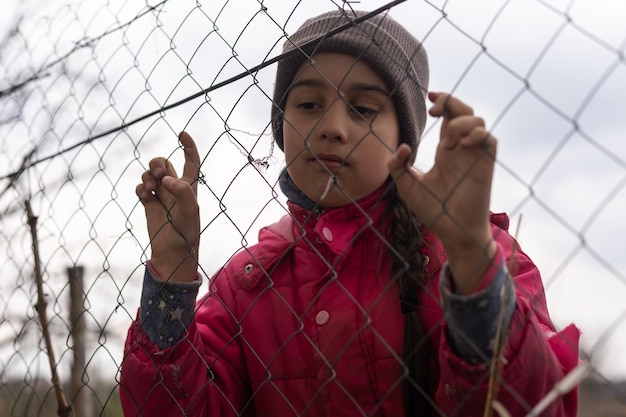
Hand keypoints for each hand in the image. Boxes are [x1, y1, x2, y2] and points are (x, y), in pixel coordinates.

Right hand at [136, 131, 200, 281]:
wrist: (172, 253)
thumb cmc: (186, 233)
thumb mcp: (190, 212)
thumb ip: (182, 192)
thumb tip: (166, 180)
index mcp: (190, 187)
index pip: (191, 161)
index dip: (188, 146)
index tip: (182, 133)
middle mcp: (175, 188)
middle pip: (164, 163)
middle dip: (157, 163)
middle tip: (159, 174)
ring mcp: (161, 195)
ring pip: (151, 174)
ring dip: (148, 175)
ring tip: (150, 187)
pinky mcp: (149, 204)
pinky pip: (141, 188)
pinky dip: (140, 188)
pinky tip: (145, 196)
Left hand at [388, 92, 496, 293]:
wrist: (452, 231)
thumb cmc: (433, 211)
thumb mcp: (407, 187)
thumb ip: (398, 167)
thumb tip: (402, 147)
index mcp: (445, 149)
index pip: (449, 115)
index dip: (443, 100)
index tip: (429, 98)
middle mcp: (461, 148)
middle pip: (465, 111)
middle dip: (451, 102)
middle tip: (434, 112)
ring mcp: (474, 155)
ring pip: (478, 121)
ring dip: (460, 123)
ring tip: (444, 145)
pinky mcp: (485, 165)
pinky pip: (490, 139)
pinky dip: (477, 134)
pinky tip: (461, 145)